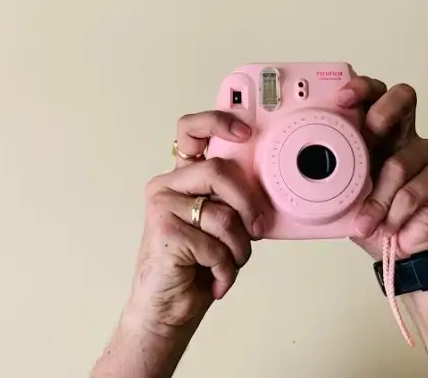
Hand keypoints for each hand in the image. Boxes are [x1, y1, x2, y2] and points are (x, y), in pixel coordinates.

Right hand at [129, 111, 266, 336]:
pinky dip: (225, 268)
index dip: (217, 121)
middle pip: (219, 171)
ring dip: (238, 247)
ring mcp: (162, 206)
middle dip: (248, 203)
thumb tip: (265, 192)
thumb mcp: (223, 225)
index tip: (244, 130)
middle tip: (257, 228)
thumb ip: (234, 201)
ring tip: (230, 263)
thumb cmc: (197, 265)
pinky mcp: (164, 231)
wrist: (169, 307)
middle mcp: (168, 186)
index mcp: (184, 177)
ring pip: (222, 214)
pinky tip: (216, 278)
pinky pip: (214, 244)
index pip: (191, 131)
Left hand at [335, 78, 427, 258]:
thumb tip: (299, 169)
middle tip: (369, 132)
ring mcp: (423, 155)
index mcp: (376, 131)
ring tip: (365, 220)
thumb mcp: (343, 194)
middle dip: (383, 111)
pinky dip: (394, 212)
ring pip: (400, 161)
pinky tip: (387, 225)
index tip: (341, 98)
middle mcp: (401, 135)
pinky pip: (413, 190)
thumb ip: (329, 174)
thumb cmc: (372, 214)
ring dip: (378, 197)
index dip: (361, 88)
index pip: (373, 94)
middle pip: (403, 99)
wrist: (405, 248)